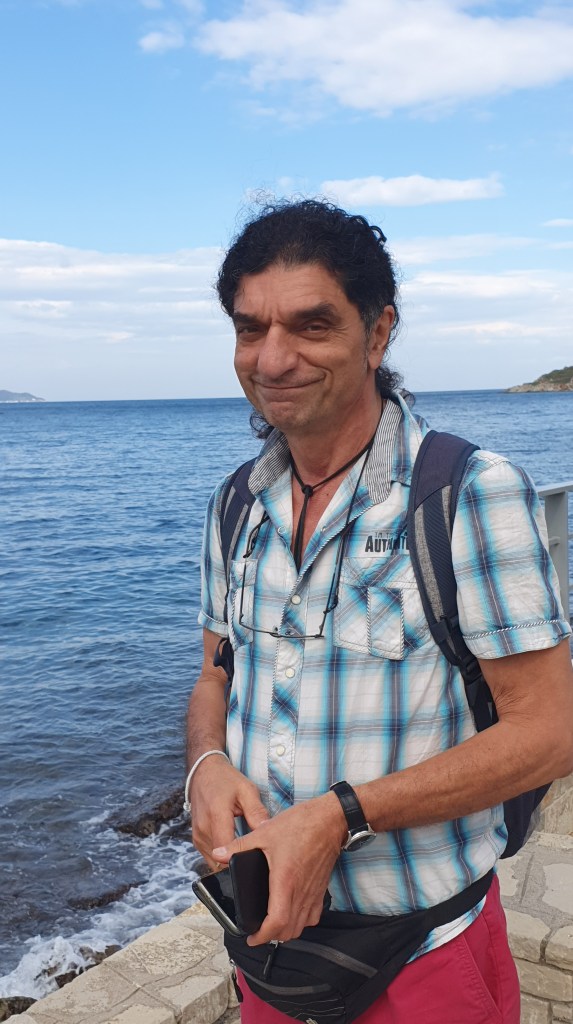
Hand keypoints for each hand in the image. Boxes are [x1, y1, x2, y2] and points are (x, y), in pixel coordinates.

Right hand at [190, 757, 269, 870]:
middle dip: (240, 859)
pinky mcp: (197, 840)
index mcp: (216, 815)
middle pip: (222, 859)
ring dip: (230, 858)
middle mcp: (203, 829)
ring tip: (245, 847)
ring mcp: (198, 836)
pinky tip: (234, 844)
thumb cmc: (226, 780)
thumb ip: (257, 813)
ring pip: (216, 861)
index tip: (257, 855)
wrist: (204, 772)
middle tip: (255, 852)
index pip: (228, 850)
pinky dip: (223, 855)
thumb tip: (268, 833)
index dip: (244, 856)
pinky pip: (211, 856)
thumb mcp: (247, 790)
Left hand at [212, 792, 346, 944]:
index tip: (251, 938)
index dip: (263, 936)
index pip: (277, 922)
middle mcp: (301, 891)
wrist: (329, 820)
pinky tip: (292, 912)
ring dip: (286, 930)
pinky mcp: (321, 889)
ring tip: (272, 924)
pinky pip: (313, 917)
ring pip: (301, 926)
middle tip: (257, 931)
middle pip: (288, 930)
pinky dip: (301, 921)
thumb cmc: (301, 824)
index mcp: (285, 880)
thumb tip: (219, 854)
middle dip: (271, 936)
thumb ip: (239, 845)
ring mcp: (313, 893)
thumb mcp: (264, 833)